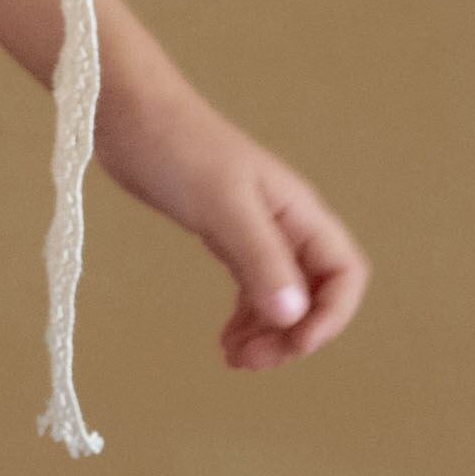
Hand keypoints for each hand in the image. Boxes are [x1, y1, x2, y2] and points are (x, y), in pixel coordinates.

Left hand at [96, 80, 369, 374]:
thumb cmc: (178, 148)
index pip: (344, 274)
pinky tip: (225, 340)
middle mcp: (286, 224)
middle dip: (293, 334)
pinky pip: (251, 289)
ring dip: (268, 333)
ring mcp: (255, 231)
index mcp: (298, 213)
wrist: (130, 113)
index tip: (292, 343)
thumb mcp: (222, 206)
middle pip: (316, 294)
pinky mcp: (225, 235)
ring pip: (282, 297)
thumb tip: (293, 315)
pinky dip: (245, 319)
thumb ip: (259, 258)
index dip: (330, 316)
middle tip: (251, 362)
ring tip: (234, 359)